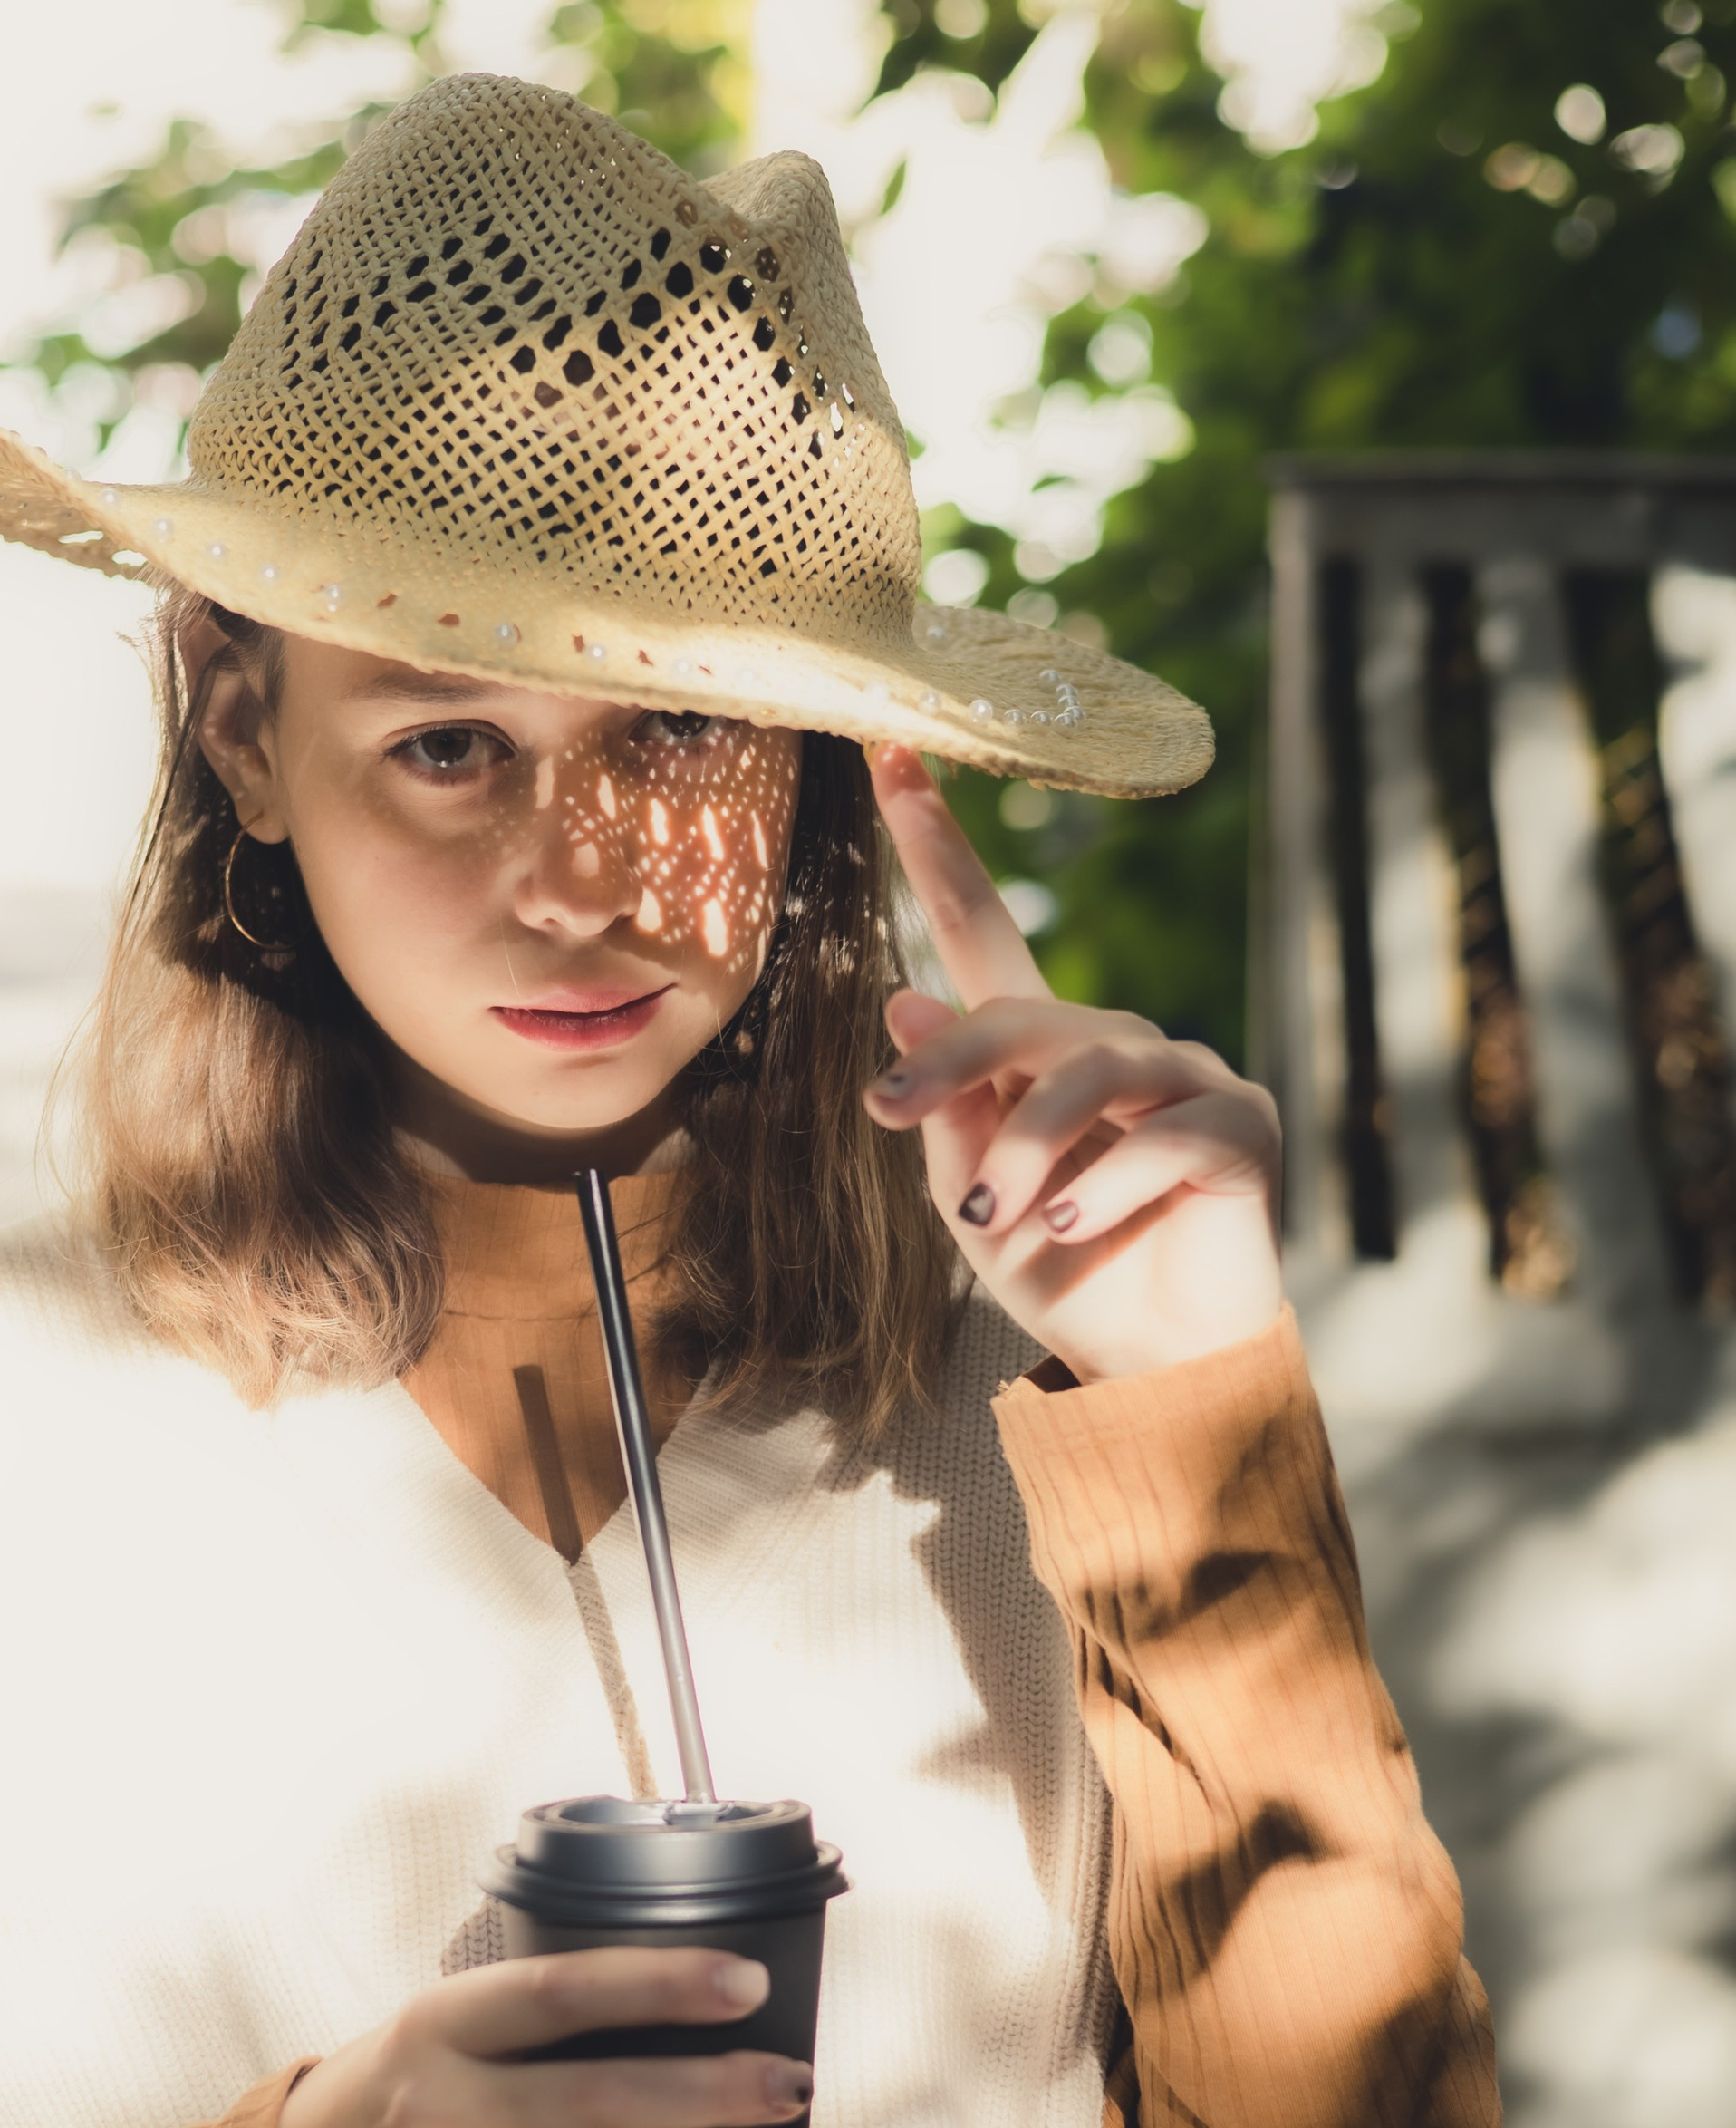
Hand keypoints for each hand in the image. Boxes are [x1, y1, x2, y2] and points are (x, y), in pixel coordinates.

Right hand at [267, 1950, 811, 2127]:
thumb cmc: (389, 2105)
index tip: (746, 1983)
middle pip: (604, 2100)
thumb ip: (530, 2023)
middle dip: (715, 2090)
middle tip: (792, 2084)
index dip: (662, 1984)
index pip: (564, 1993)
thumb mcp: (434, 2035)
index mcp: (439, 2029)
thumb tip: (687, 2014)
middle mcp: (444, 2115)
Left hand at [863, 747, 1282, 1383]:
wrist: (1151, 1369)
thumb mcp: (973, 1200)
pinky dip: (1102, 1183)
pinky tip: (1069, 1225)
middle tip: (885, 1111)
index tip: (889, 759)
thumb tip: (900, 1002)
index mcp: (1040, 1056)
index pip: (981, 935)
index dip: (939, 850)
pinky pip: (1162, 1132)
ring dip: (1027, 1147)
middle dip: (948, 1060)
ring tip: (997, 1217)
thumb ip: (944, 1109)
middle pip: (1022, 1015)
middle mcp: (1116, 1047)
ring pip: (1090, 1072)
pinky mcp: (1241, 1125)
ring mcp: (1187, 1077)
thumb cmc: (1061, 1274)